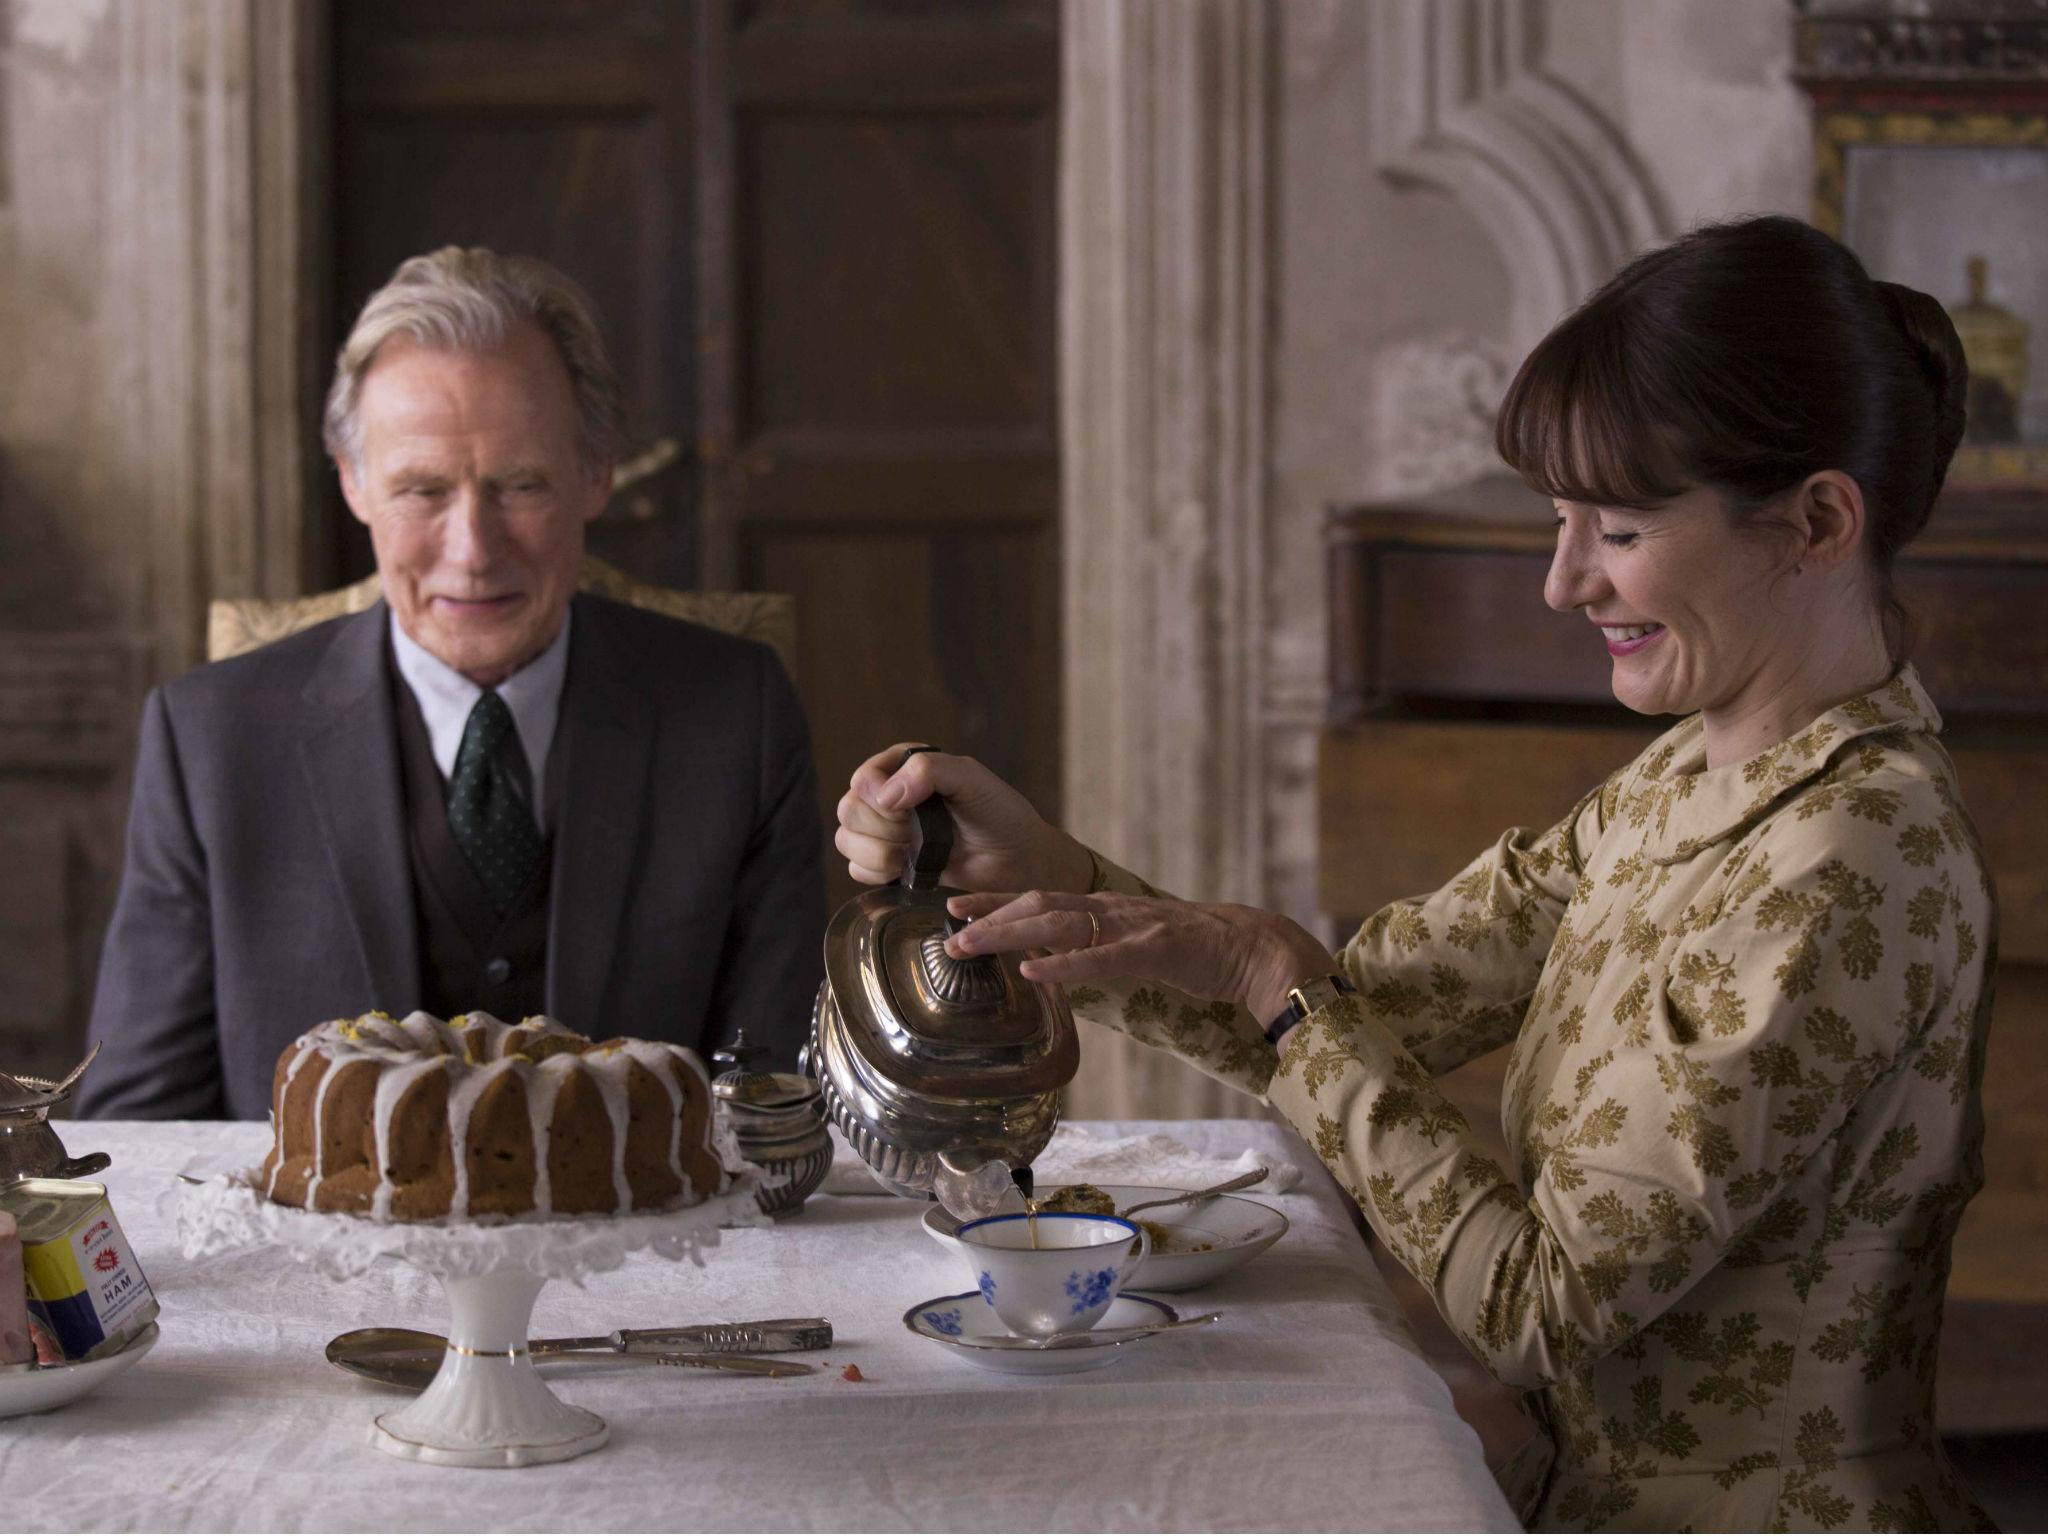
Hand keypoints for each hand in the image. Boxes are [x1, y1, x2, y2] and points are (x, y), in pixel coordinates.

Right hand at [835, 744, 1092, 893]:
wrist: (1016, 859)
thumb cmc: (999, 813)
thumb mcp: (971, 779)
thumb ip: (930, 771)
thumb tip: (886, 795)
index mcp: (904, 765)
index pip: (863, 779)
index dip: (879, 799)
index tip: (909, 810)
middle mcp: (889, 794)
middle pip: (849, 811)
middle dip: (883, 829)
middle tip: (918, 833)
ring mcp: (886, 830)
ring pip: (846, 841)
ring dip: (878, 854)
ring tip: (914, 854)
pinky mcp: (888, 862)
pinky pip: (856, 870)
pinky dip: (877, 874)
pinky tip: (905, 870)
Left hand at [943, 888, 1335, 1019]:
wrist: (1252, 948)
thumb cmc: (1194, 951)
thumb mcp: (1133, 944)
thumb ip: (1097, 947)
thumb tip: (1056, 960)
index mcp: (1104, 909)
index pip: (1039, 899)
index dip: (994, 902)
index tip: (953, 907)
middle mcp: (1110, 910)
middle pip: (1038, 904)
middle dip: (989, 917)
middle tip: (947, 931)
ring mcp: (1131, 926)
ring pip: (1060, 923)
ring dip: (1009, 934)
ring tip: (970, 946)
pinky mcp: (1155, 948)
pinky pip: (1102, 957)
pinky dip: (1065, 964)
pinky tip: (1034, 972)